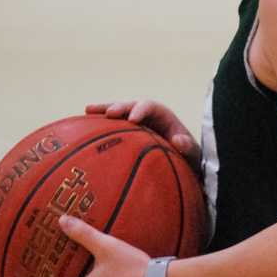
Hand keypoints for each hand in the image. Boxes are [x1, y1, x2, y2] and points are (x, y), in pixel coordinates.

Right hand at [86, 100, 201, 169]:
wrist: (182, 170)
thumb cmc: (188, 162)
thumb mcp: (193, 156)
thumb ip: (188, 148)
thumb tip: (178, 140)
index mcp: (165, 118)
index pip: (152, 107)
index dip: (142, 109)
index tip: (132, 119)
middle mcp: (149, 117)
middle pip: (132, 106)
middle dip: (120, 107)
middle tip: (109, 114)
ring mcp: (136, 126)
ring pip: (119, 115)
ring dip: (105, 111)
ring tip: (88, 110)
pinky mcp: (126, 136)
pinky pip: (112, 128)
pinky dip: (99, 126)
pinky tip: (83, 126)